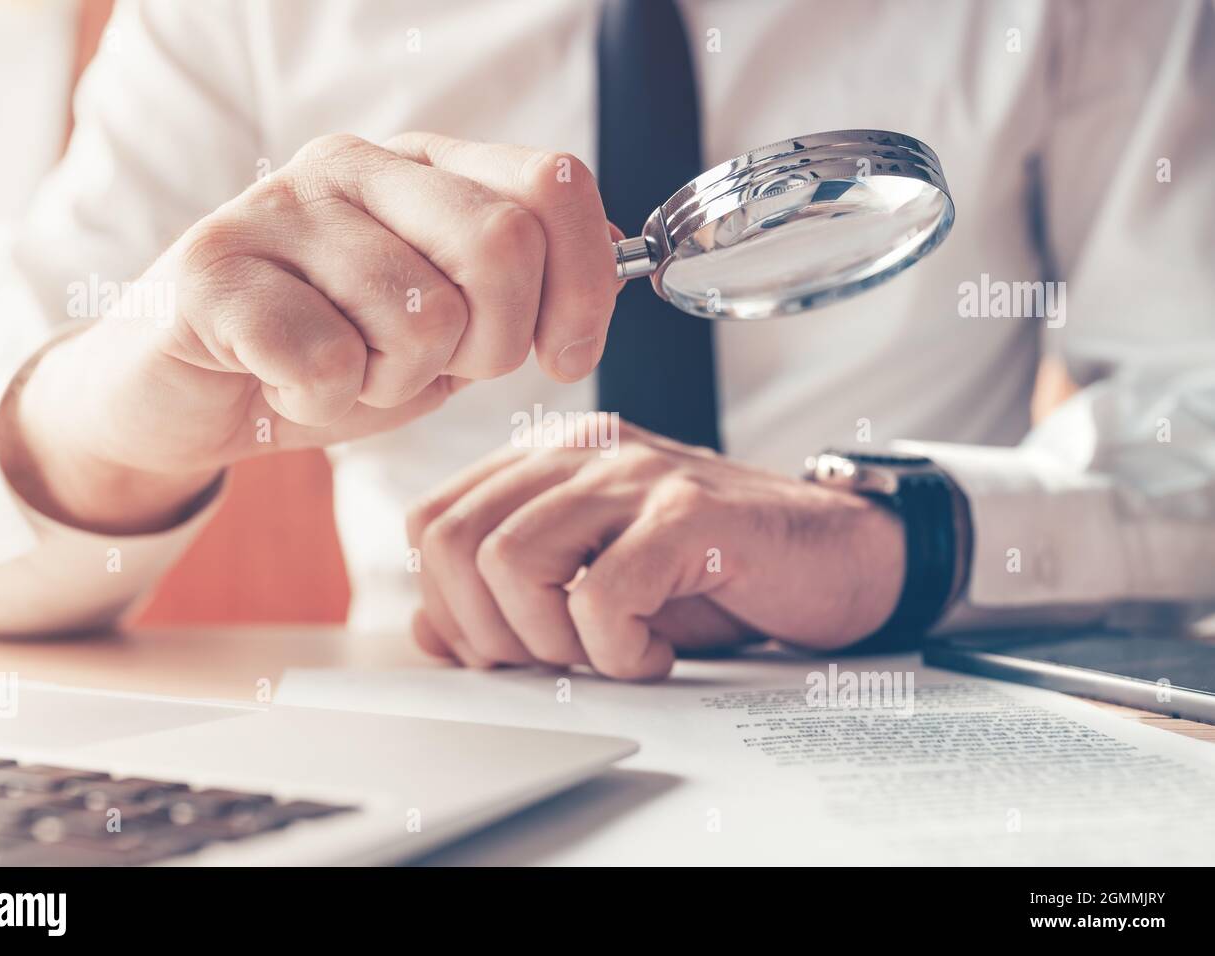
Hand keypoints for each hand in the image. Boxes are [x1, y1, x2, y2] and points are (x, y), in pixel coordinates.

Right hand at [0, 133, 618, 532]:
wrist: (184, 396)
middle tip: (424, 369)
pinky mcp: (214, 268)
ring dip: (391, 383)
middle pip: (503, 247)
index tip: (564, 357)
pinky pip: (331, 361)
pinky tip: (283, 382)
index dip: (583, 288)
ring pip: (421, 317)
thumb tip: (616, 261)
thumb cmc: (323, 357)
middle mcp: (354, 164)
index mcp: (422, 167)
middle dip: (489, 347)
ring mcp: (280, 207)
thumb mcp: (445, 329)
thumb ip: (520, 292)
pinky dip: (321, 402)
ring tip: (338, 371)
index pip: (552, 187)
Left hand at [407, 421, 906, 680]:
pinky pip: (602, 593)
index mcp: (551, 458)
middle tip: (550, 659)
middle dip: (485, 630)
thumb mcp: (598, 585)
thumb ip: (508, 600)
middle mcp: (585, 451)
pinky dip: (617, 650)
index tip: (502, 649)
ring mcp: (638, 475)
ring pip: (512, 559)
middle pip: (454, 539)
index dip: (445, 603)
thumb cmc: (719, 571)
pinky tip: (655, 653)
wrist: (843, 554)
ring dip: (548, 639)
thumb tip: (427, 631)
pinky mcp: (691, 512)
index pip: (433, 520)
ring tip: (606, 653)